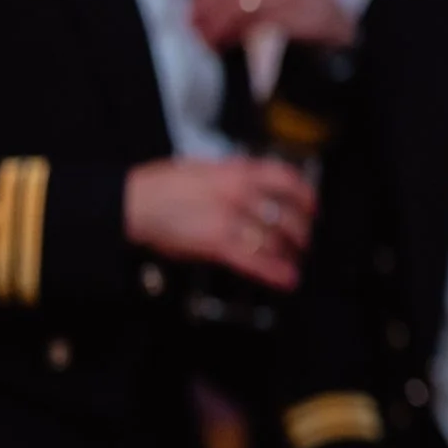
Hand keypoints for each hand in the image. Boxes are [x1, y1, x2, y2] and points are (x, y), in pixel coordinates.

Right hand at [124, 157, 315, 288]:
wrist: (134, 201)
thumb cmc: (161, 185)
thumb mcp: (205, 169)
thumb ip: (234, 176)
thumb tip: (256, 185)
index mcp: (238, 171)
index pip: (286, 179)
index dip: (306, 195)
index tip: (314, 206)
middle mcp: (240, 193)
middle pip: (286, 214)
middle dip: (301, 231)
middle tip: (305, 240)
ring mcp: (230, 219)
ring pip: (275, 239)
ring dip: (290, 253)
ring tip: (296, 261)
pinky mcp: (217, 244)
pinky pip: (256, 261)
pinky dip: (275, 272)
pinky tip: (288, 279)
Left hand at [192, 0, 354, 47]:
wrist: (339, 23)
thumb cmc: (299, 5)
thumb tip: (202, 1)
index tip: (192, 11)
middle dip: (209, 10)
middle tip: (194, 28)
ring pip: (238, 2)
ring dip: (218, 23)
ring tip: (207, 38)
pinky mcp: (291, 6)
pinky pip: (252, 18)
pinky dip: (234, 31)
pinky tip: (224, 40)